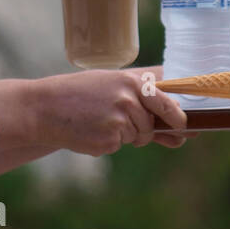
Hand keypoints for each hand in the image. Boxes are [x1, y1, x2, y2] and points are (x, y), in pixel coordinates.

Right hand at [38, 66, 194, 155]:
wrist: (46, 107)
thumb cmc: (81, 94)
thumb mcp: (112, 86)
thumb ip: (144, 102)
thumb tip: (179, 130)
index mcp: (132, 82)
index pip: (167, 103)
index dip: (178, 118)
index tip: (183, 126)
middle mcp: (129, 101)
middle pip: (150, 126)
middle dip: (142, 130)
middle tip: (118, 121)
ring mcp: (119, 122)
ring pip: (136, 137)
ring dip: (122, 135)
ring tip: (97, 120)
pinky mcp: (109, 141)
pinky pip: (118, 146)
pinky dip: (107, 142)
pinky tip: (90, 130)